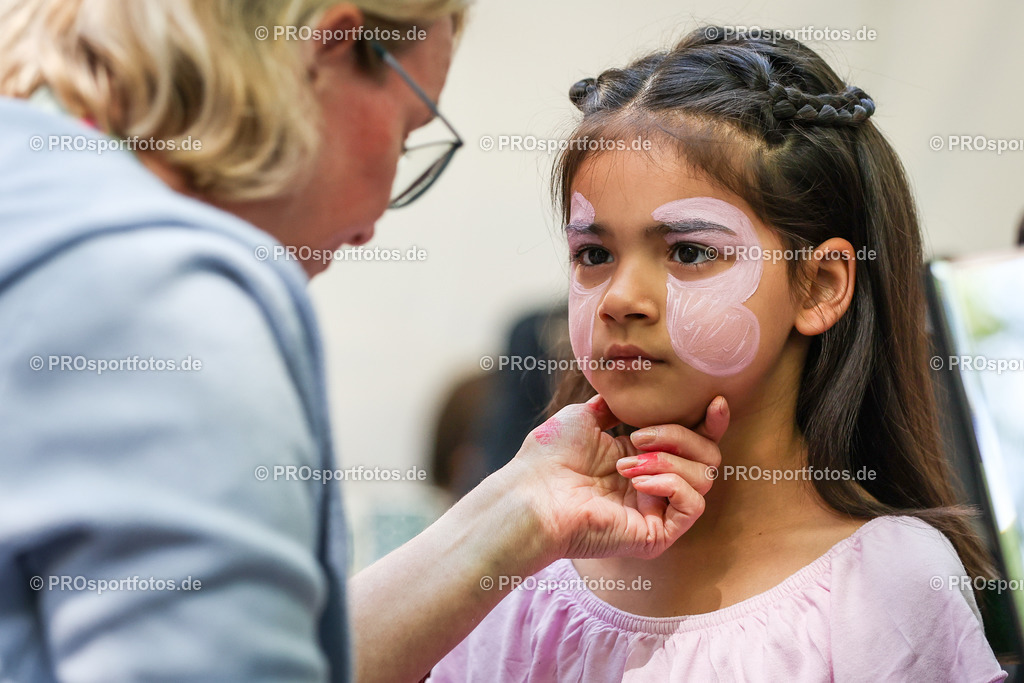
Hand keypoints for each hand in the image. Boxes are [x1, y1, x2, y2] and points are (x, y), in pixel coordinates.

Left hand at [506, 394, 728, 562]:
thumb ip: (616, 407)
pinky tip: (638, 481)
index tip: (715, 401)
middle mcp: (654, 485)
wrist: (533, 491)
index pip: (694, 440)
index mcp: (641, 458)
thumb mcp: (586, 417)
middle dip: (680, 435)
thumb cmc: (548, 456)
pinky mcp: (657, 535)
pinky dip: (671, 484)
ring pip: (704, 477)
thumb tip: (633, 394)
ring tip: (626, 463)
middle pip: (707, 455)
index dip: (710, 422)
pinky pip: (693, 505)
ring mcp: (657, 511)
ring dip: (668, 459)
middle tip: (639, 436)